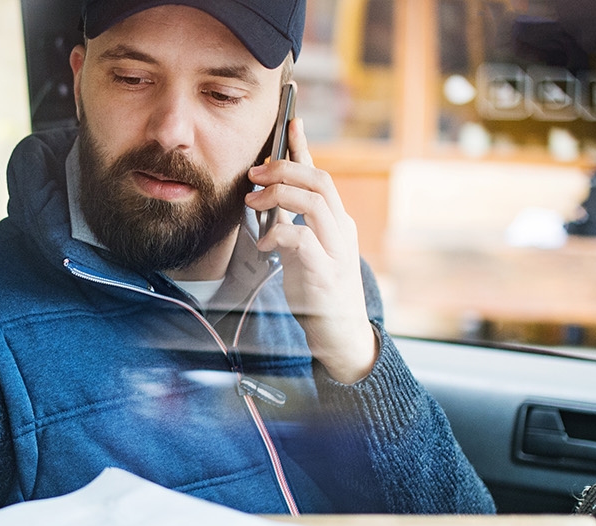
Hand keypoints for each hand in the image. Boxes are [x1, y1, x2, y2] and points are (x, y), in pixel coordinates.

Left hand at [246, 115, 377, 383]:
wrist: (340, 335)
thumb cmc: (318, 291)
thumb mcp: (304, 250)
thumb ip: (291, 224)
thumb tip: (266, 198)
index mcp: (337, 222)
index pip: (321, 175)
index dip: (304, 147)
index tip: (290, 121)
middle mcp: (342, 230)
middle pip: (320, 182)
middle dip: (284, 170)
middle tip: (254, 174)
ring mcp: (337, 251)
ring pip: (314, 203)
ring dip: (279, 196)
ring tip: (253, 202)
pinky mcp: (325, 273)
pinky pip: (303, 241)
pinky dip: (280, 235)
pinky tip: (266, 243)